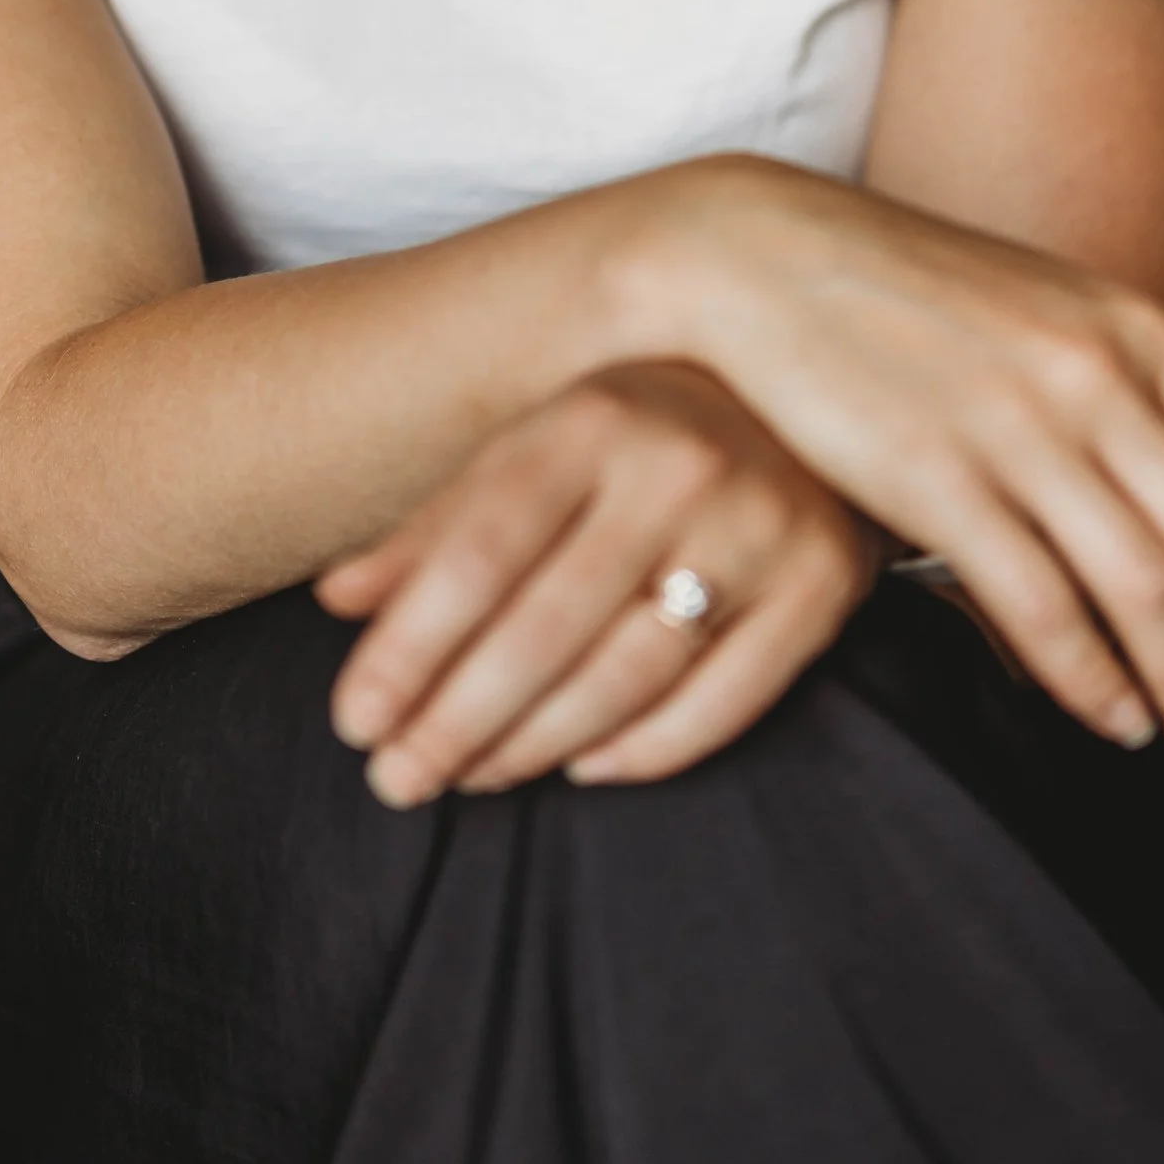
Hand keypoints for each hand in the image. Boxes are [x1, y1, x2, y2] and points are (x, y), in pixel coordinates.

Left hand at [317, 362, 881, 804]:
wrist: (820, 381)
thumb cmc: (643, 426)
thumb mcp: (535, 444)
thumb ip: (438, 522)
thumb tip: (339, 599)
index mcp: (592, 416)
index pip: (480, 553)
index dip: (410, 648)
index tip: (354, 721)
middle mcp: (680, 465)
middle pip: (546, 625)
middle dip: (457, 718)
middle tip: (397, 781)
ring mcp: (762, 528)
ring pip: (629, 671)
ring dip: (537, 743)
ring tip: (474, 779)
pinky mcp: (824, 586)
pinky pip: (725, 700)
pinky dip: (646, 748)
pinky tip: (583, 769)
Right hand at [656, 160, 1163, 756]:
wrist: (765, 260)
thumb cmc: (909, 296)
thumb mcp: (1052, 307)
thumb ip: (1134, 383)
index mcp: (1139, 330)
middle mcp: (1096, 377)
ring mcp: (1017, 428)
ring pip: (1146, 589)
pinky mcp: (935, 480)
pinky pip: (1044, 608)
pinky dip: (1092, 680)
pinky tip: (1106, 715)